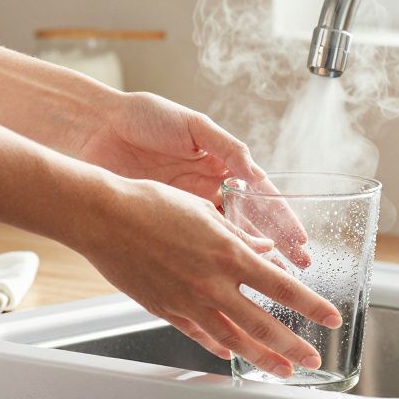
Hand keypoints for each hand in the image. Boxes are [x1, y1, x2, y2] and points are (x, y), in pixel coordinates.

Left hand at [77, 91, 309, 265]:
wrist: (98, 128)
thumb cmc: (145, 118)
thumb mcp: (193, 126)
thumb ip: (227, 147)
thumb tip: (255, 172)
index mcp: (220, 164)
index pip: (261, 195)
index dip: (281, 218)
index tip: (300, 238)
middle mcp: (208, 188)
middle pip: (250, 222)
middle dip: (275, 245)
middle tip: (298, 267)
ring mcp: (187, 207)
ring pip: (226, 239)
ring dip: (249, 260)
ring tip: (271, 281)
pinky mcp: (165, 220)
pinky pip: (194, 245)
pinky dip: (212, 262)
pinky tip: (228, 279)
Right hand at [88, 177, 342, 377]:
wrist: (104, 217)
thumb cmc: (150, 204)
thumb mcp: (204, 212)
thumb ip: (238, 236)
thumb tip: (264, 249)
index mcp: (228, 254)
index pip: (282, 287)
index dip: (311, 306)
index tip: (330, 318)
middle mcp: (212, 283)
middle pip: (263, 324)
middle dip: (293, 346)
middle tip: (312, 360)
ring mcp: (188, 301)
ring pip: (233, 339)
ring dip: (261, 358)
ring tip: (280, 371)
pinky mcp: (165, 310)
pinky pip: (198, 334)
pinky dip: (218, 346)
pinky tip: (230, 353)